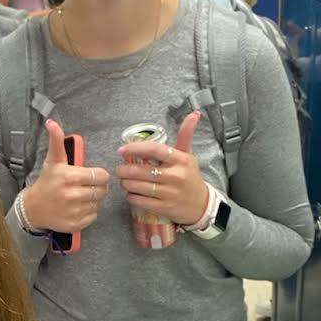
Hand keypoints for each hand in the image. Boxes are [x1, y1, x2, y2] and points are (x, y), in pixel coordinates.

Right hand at [22, 118, 109, 231]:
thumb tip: (51, 122)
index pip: (100, 176)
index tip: (90, 176)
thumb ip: (56, 141)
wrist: (33, 209)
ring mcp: (74, 211)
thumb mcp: (52, 161)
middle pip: (101, 190)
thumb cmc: (46, 183)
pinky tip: (78, 207)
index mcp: (69, 177)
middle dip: (96, 187)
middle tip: (85, 186)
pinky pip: (94, 215)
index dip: (98, 175)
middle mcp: (72, 195)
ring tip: (81, 196)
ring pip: (98, 203)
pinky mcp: (75, 224)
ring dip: (93, 199)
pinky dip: (89, 212)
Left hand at [114, 111, 207, 226]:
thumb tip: (194, 113)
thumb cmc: (190, 177)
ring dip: (126, 183)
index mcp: (180, 160)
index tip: (121, 150)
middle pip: (143, 171)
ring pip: (140, 187)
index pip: (155, 150)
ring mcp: (170, 193)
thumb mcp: (188, 155)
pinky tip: (129, 193)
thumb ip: (185, 135)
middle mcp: (176, 176)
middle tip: (118, 169)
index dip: (135, 148)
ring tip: (122, 180)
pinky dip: (131, 196)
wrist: (201, 204)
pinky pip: (142, 201)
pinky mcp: (165, 207)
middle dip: (125, 170)